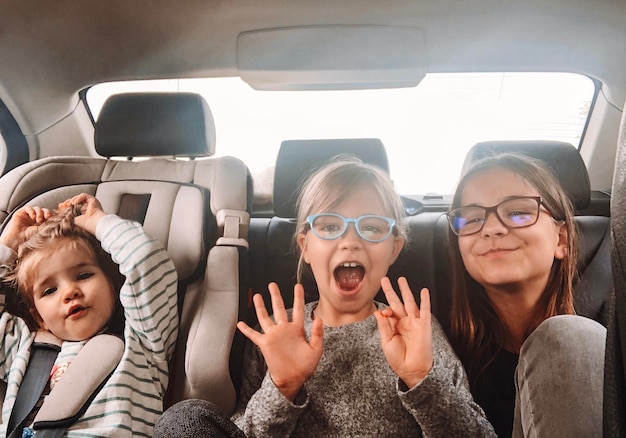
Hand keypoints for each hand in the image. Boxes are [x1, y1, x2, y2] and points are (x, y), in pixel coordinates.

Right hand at [0, 206, 50, 249]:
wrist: (19, 238)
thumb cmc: (30, 236)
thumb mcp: (42, 229)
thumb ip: (49, 224)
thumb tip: (58, 220)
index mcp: (42, 221)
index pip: (48, 214)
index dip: (51, 214)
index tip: (54, 217)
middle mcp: (36, 217)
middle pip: (44, 210)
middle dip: (47, 212)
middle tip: (47, 217)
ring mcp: (29, 214)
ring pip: (37, 208)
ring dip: (39, 213)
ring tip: (38, 220)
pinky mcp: (22, 212)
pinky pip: (28, 208)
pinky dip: (32, 211)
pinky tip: (32, 217)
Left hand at [58, 193, 105, 234]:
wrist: (95, 225)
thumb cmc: (87, 225)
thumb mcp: (74, 221)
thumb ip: (69, 217)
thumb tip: (61, 217)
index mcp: (85, 213)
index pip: (74, 206)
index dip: (67, 205)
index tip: (60, 207)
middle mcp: (88, 207)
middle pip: (76, 201)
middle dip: (68, 202)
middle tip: (62, 205)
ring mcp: (91, 203)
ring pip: (79, 197)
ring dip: (72, 200)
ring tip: (67, 205)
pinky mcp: (93, 200)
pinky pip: (84, 195)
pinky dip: (78, 198)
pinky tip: (73, 203)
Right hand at [237, 282, 322, 400]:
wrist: (293, 379)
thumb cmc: (305, 366)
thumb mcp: (315, 349)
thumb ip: (317, 334)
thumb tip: (319, 318)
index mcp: (297, 329)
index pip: (298, 309)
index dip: (298, 297)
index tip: (298, 286)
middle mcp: (284, 329)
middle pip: (279, 308)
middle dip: (275, 296)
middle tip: (272, 284)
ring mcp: (273, 336)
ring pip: (265, 317)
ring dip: (260, 307)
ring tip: (257, 295)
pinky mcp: (265, 344)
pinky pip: (254, 335)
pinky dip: (246, 330)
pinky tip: (240, 324)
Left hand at [374, 277, 432, 388]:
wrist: (412, 370)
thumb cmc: (398, 359)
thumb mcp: (387, 341)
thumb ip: (383, 326)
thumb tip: (378, 311)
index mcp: (394, 327)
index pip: (389, 312)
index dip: (385, 309)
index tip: (384, 311)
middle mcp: (404, 322)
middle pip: (397, 302)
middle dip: (391, 290)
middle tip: (385, 279)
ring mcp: (414, 322)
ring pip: (410, 302)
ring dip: (406, 290)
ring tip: (401, 279)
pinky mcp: (424, 325)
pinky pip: (425, 310)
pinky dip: (425, 300)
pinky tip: (424, 291)